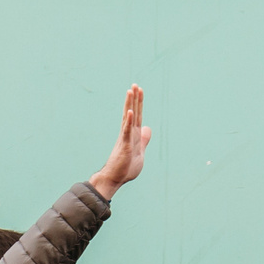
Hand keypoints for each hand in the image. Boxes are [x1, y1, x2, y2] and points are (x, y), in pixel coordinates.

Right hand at [91, 84, 151, 199]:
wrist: (115, 178)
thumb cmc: (126, 167)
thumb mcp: (140, 152)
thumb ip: (143, 140)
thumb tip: (147, 128)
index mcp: (133, 135)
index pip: (138, 116)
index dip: (139, 103)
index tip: (139, 91)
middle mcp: (128, 134)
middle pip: (133, 113)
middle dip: (135, 99)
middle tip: (136, 85)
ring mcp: (126, 138)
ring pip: (129, 118)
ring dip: (131, 104)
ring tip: (131, 91)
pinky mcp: (124, 145)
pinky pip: (127, 131)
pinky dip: (130, 121)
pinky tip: (131, 111)